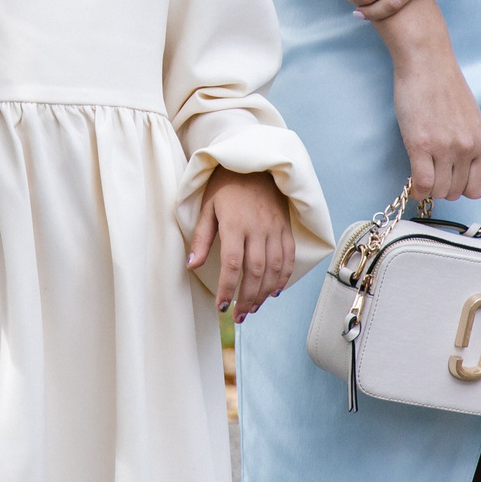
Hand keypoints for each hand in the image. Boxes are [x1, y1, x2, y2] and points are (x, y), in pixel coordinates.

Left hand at [188, 168, 298, 320]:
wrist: (255, 164)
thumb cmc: (225, 186)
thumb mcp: (207, 207)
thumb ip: (201, 237)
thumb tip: (192, 265)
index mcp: (234, 223)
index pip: (232, 264)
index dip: (228, 289)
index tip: (221, 307)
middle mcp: (257, 227)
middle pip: (255, 271)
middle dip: (247, 298)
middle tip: (239, 316)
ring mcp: (274, 228)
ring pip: (273, 268)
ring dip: (264, 293)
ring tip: (253, 308)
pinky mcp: (285, 227)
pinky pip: (288, 257)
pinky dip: (283, 277)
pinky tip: (274, 291)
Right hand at [388, 26, 480, 203]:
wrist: (427, 62)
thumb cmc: (444, 84)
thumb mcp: (469, 117)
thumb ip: (468, 142)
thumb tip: (459, 166)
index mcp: (480, 142)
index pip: (476, 187)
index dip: (459, 188)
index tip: (448, 181)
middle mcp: (466, 148)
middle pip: (455, 192)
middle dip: (441, 189)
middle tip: (430, 177)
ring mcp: (444, 147)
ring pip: (438, 191)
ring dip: (428, 189)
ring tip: (420, 177)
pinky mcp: (420, 144)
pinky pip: (422, 182)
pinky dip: (416, 189)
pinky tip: (412, 185)